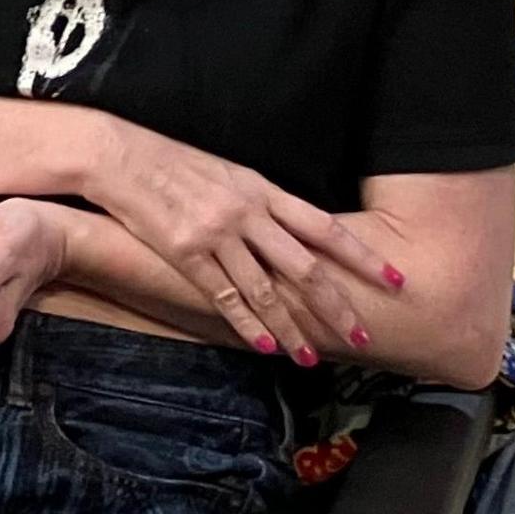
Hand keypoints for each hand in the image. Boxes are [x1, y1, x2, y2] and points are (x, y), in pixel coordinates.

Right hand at [84, 121, 396, 364]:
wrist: (119, 156)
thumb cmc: (172, 162)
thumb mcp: (228, 172)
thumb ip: (261, 201)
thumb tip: (295, 230)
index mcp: (261, 189)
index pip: (324, 227)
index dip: (363, 256)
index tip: (395, 278)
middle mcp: (246, 213)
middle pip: (305, 267)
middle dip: (338, 307)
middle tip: (363, 336)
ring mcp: (217, 234)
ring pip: (267, 291)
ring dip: (293, 329)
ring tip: (311, 358)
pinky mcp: (186, 254)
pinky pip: (224, 297)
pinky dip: (248, 324)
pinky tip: (265, 346)